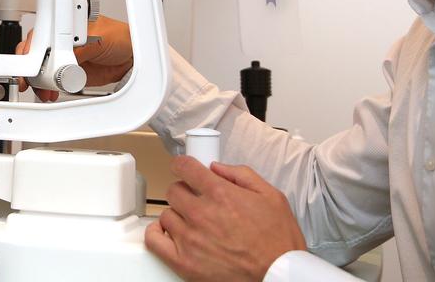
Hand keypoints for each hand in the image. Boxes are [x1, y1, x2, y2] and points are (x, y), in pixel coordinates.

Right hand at [16, 16, 134, 101]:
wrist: (132, 58)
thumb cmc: (121, 38)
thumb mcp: (101, 39)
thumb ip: (81, 48)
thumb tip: (65, 58)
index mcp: (68, 23)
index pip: (43, 32)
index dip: (34, 46)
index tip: (32, 58)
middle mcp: (62, 39)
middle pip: (35, 49)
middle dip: (29, 64)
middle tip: (31, 77)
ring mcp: (63, 56)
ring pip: (39, 66)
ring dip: (38, 79)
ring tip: (43, 89)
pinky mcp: (68, 72)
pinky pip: (50, 80)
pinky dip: (46, 87)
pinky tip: (48, 92)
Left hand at [144, 155, 305, 280]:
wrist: (279, 275)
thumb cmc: (278, 242)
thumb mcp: (271, 196)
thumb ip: (242, 175)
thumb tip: (218, 167)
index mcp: (221, 194)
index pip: (185, 167)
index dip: (182, 164)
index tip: (183, 167)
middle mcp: (202, 214)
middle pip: (173, 190)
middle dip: (184, 190)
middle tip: (195, 198)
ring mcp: (190, 239)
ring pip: (166, 214)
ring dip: (176, 214)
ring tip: (191, 221)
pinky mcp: (184, 262)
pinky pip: (154, 241)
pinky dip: (157, 234)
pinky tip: (169, 233)